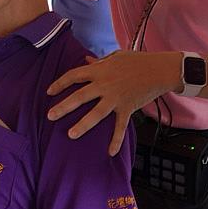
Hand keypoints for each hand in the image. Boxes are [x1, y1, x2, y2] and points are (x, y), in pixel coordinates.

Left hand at [46, 50, 179, 155]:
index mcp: (99, 71)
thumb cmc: (137, 61)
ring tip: (71, 134)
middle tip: (50, 116)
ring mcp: (115, 98)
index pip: (74, 76)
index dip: (60, 83)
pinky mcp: (127, 108)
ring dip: (83, 124)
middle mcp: (104, 85)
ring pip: (96, 113)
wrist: (159, 70)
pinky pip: (120, 127)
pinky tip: (110, 152)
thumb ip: (99, 61)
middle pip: (79, 96)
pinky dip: (116, 140)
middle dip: (63, 106)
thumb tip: (86, 59)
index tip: (49, 91)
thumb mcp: (115, 56)